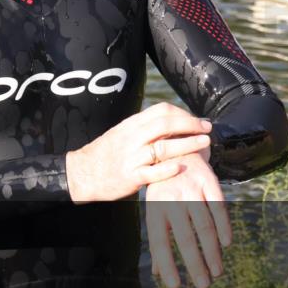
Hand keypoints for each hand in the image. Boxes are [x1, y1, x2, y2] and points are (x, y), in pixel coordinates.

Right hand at [66, 102, 212, 202]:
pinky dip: (169, 169)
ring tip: (205, 144)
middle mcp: (131, 138)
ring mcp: (130, 157)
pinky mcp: (130, 176)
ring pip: (163, 147)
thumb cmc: (104, 154)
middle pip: (165, 124)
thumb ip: (142, 129)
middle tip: (207, 129)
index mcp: (130, 125)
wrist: (81, 173)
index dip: (183, 114)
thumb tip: (169, 123)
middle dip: (191, 125)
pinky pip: (153, 172)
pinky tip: (182, 167)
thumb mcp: (121, 134)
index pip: (161, 110)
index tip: (197, 121)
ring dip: (187, 144)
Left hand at [146, 148, 230, 287]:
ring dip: (212, 250)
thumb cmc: (163, 186)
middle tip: (203, 286)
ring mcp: (190, 188)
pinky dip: (223, 226)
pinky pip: (218, 206)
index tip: (174, 286)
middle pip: (184, 236)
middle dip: (194, 263)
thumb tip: (158, 273)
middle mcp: (170, 197)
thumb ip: (158, 241)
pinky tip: (227, 243)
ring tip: (217, 272)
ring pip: (203, 224)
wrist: (175, 145)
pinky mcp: (208, 180)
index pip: (158, 239)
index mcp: (154, 206)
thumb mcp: (155, 208)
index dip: (166, 263)